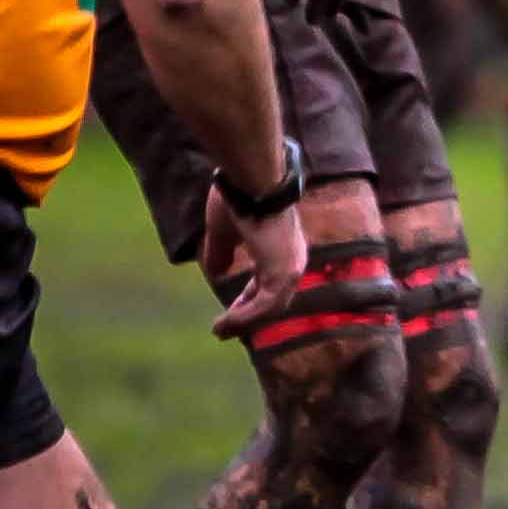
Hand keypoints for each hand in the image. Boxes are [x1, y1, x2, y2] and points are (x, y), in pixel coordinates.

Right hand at [202, 188, 307, 340]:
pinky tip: (225, 325)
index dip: (250, 299)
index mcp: (282, 248)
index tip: (233, 312)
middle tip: (226, 330)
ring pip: (270, 308)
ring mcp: (290, 268)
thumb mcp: (224, 229)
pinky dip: (244, 318)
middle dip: (248, 316)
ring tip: (221, 331)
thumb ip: (222, 251)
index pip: (269, 282)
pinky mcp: (283, 273)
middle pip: (272, 300)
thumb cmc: (240, 194)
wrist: (252, 177)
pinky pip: (264, 307)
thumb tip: (215, 273)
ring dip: (244, 322)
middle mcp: (292, 260)